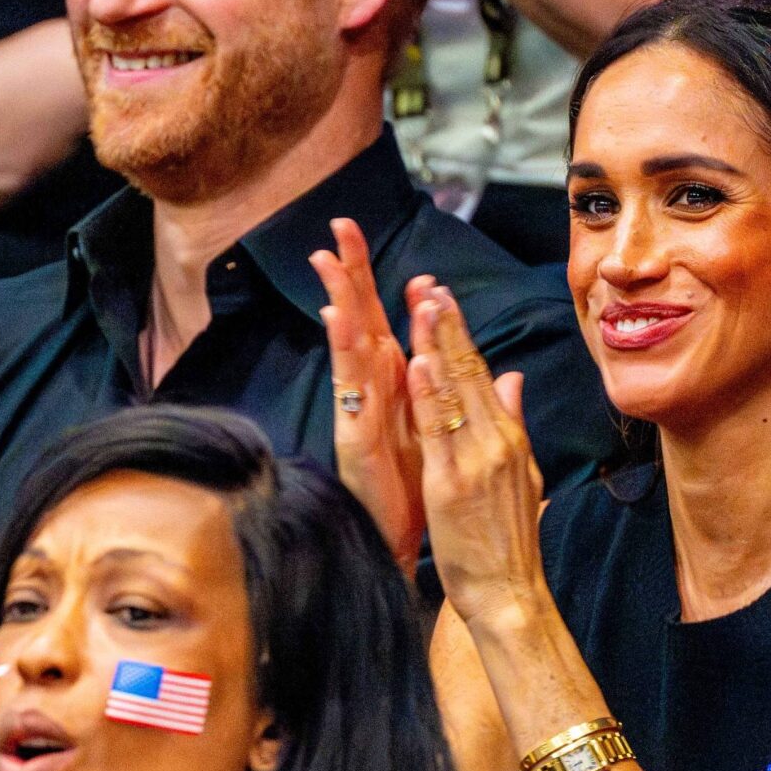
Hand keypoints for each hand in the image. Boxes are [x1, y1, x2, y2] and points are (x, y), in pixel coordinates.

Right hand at [314, 220, 427, 573]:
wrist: (400, 543)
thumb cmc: (413, 492)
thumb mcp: (434, 431)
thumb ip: (439, 390)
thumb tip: (441, 354)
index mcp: (395, 389)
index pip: (386, 322)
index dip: (379, 281)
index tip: (366, 236)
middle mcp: (373, 395)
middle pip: (360, 322)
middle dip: (349, 274)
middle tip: (338, 227)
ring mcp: (360, 413)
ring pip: (350, 347)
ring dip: (340, 301)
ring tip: (328, 260)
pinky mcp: (355, 436)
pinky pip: (351, 389)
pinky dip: (346, 352)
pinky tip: (339, 319)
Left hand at [408, 286, 544, 629]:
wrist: (510, 591)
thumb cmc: (508, 541)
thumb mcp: (521, 474)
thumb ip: (513, 423)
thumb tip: (511, 378)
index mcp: (508, 439)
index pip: (482, 376)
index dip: (462, 336)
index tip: (445, 299)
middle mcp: (495, 442)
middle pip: (469, 374)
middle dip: (448, 327)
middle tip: (430, 285)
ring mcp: (475, 461)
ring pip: (453, 393)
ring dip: (437, 346)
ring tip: (422, 306)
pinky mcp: (451, 485)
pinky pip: (437, 432)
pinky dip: (429, 395)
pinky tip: (417, 364)